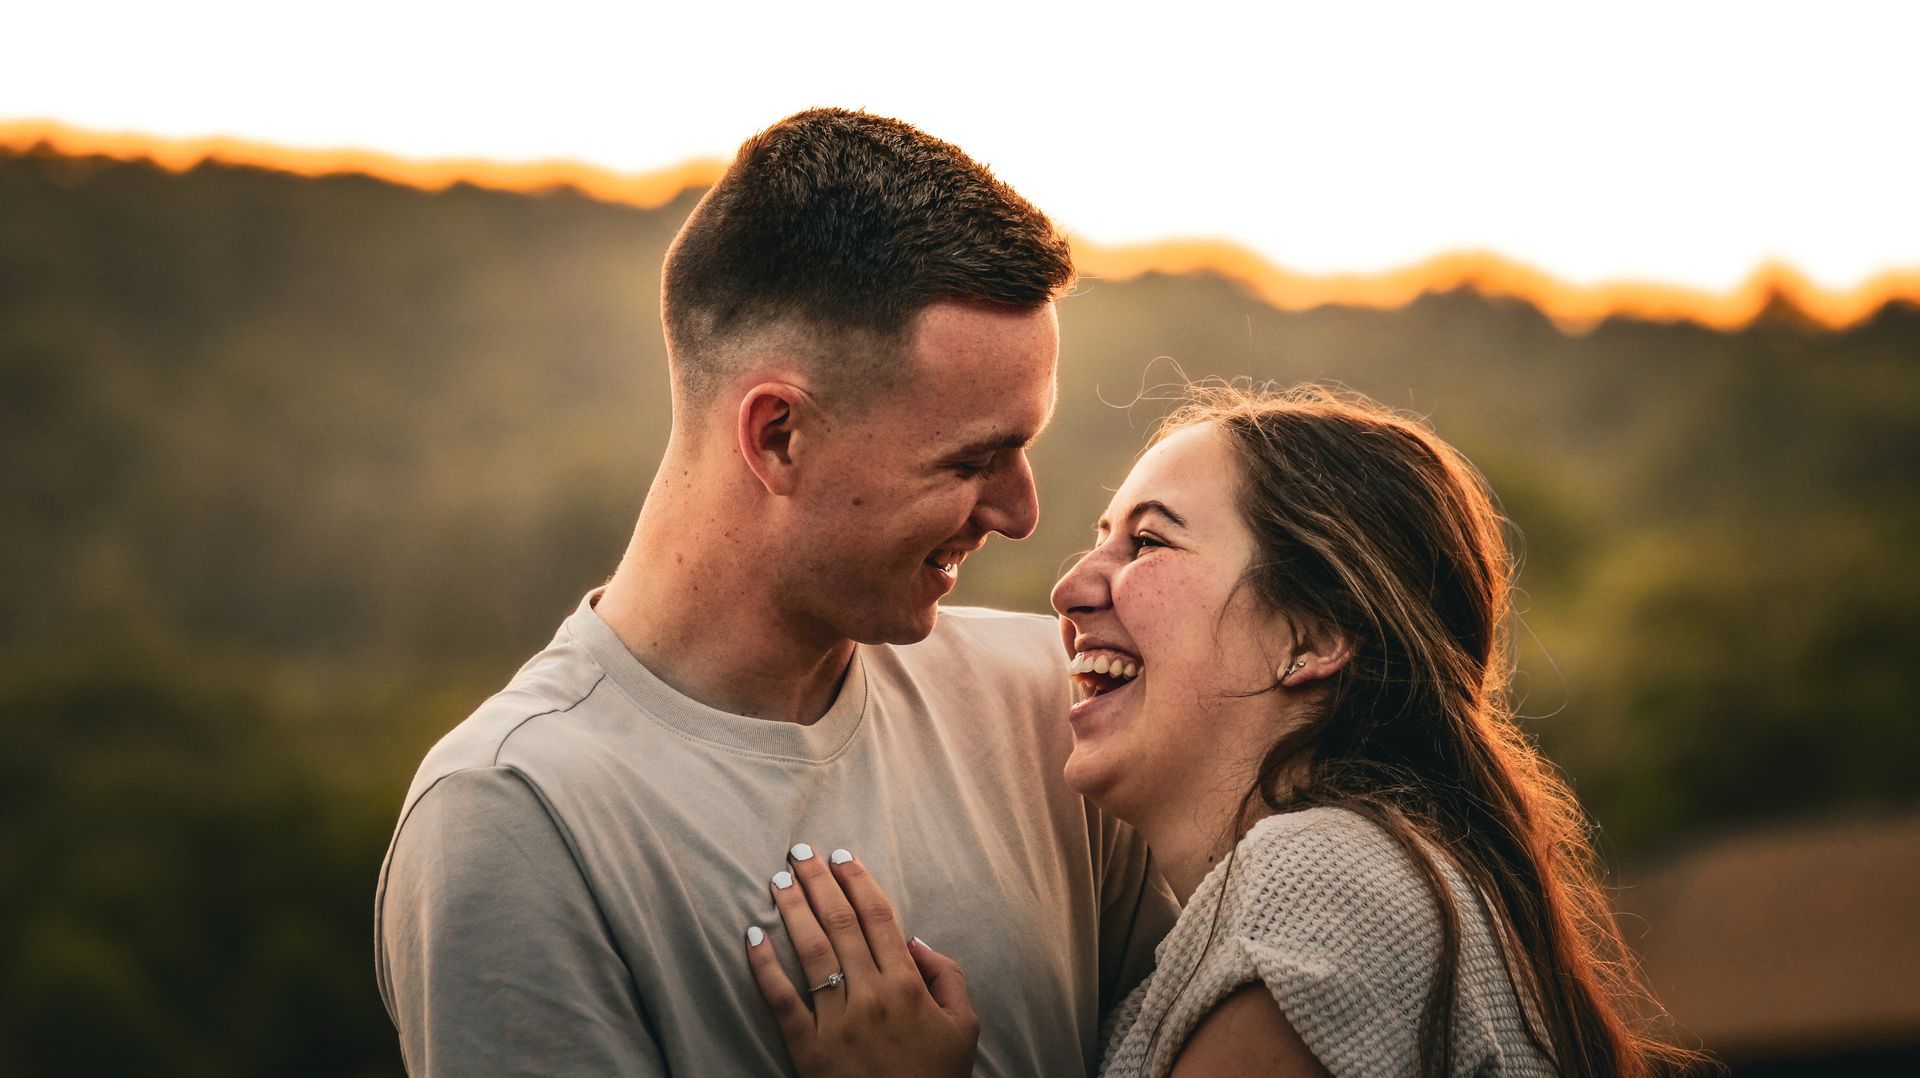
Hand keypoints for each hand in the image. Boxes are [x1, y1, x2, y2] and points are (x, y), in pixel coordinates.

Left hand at [745, 844, 979, 1077]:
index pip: (879, 917)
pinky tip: (752, 937)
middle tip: (800, 852)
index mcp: (908, 985)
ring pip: (811, 952)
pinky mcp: (807, 1049)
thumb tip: (915, 940)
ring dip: (792, 911)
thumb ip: (948, 976)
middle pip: (840, 924)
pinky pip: (782, 1000)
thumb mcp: (965, 1027)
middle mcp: (871, 995)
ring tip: (777, 880)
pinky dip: (764, 967)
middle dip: (819, 882)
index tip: (841, 855)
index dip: (859, 881)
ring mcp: (837, 1022)